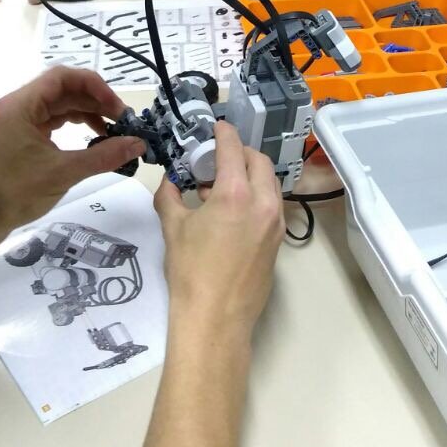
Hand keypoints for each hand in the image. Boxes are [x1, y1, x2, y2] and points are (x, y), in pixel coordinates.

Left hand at [0, 67, 145, 237]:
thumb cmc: (17, 193)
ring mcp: (20, 119)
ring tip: (114, 128)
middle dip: (95, 101)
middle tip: (122, 120)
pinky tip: (96, 135)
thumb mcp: (64, 172)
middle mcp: (19, 105)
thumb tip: (138, 144)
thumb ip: (104, 156)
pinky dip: (76, 123)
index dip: (94, 86)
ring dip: (88, 112)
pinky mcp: (23, 133)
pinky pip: (54, 118)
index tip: (116, 106)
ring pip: (61, 104)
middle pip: (63, 89)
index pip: (62, 77)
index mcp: (21, 105)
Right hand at [153, 121, 284, 337]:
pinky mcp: (278, 242)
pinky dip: (256, 198)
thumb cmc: (190, 272)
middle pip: (259, 162)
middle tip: (218, 158)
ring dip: (250, 176)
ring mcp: (275, 224)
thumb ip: (169, 196)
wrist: (215, 319)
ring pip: (269, 184)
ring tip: (222, 188)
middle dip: (240, 153)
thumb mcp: (172, 227)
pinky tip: (232, 213)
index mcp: (236, 194)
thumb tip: (169, 182)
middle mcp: (263, 203)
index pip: (233, 148)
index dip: (224, 133)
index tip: (216, 127)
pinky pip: (272, 207)